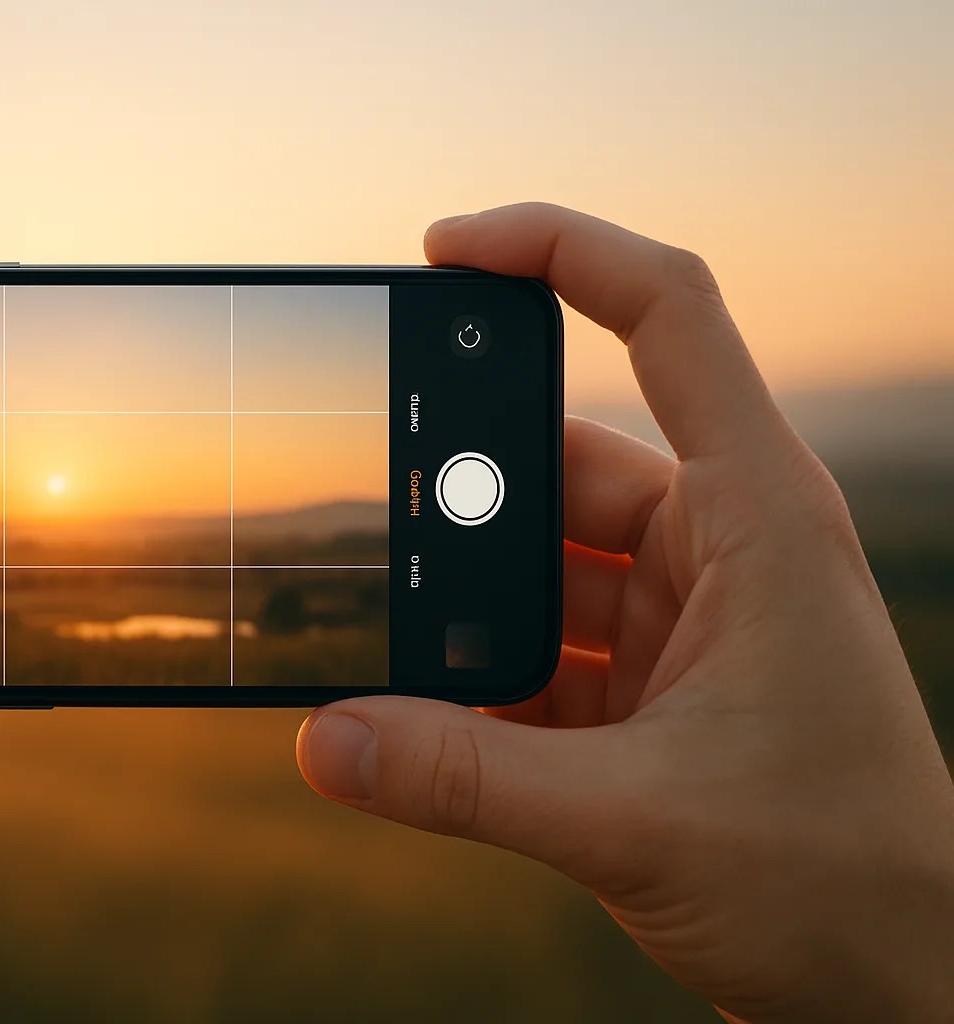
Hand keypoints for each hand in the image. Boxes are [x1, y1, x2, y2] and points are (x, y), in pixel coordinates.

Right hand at [297, 204, 953, 1022]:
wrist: (900, 994)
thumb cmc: (841, 886)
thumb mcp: (636, 821)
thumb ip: (463, 779)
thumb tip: (323, 739)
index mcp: (753, 518)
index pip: (667, 318)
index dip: (558, 251)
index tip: (441, 250)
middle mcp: (714, 550)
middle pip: (558, 462)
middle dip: (459, 496)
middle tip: (365, 521)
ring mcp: (675, 623)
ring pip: (532, 569)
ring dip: (457, 606)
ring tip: (377, 636)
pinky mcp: (642, 695)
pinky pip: (531, 653)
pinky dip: (471, 678)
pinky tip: (413, 714)